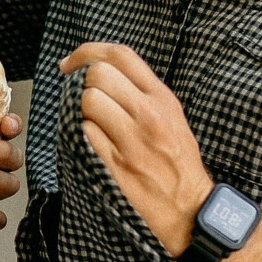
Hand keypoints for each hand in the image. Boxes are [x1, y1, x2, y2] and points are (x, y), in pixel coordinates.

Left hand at [61, 42, 211, 256]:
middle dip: (82, 85)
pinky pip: (85, 133)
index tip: (71, 64)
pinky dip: (82, 135)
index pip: (120, 55)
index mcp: (162, 98)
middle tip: (82, 101)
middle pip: (98, 75)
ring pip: (87, 102)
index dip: (88, 52)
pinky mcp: (116, 164)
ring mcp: (132, 139)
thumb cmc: (178, 163)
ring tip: (92, 125)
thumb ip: (141, 93)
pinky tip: (93, 144)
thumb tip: (100, 74)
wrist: (190, 209)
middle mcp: (149, 113)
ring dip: (80, 111)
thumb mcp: (171, 117)